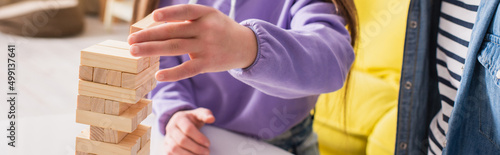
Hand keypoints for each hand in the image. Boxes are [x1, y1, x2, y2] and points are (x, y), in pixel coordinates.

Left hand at [128, 4, 257, 81]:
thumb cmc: (220, 29)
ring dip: (152, 50)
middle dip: (149, 35)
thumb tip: (153, 26)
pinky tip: (158, 75)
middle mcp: (206, 29)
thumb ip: (186, 19)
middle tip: (130, 40)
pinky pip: (188, 69)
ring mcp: (207, 47)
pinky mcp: (208, 63)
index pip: (185, 11)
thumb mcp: (208, 17)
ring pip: (175, 48)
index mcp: (205, 14)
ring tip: (134, 51)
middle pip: (173, 31)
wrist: (245, 46)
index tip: (154, 17)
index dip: (170, 13)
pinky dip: (173, 73)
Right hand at [164, 108, 214, 154]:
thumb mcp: (199, 114)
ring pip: (174, 149)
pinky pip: (171, 154)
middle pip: (182, 140)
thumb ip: (206, 115)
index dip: (199, 138)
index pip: (188, 129)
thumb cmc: (192, 119)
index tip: (208, 143)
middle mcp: (170, 128)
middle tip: (207, 152)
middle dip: (196, 148)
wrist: (181, 123)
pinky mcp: (166, 147)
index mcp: (179, 118)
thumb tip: (211, 119)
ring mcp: (167, 138)